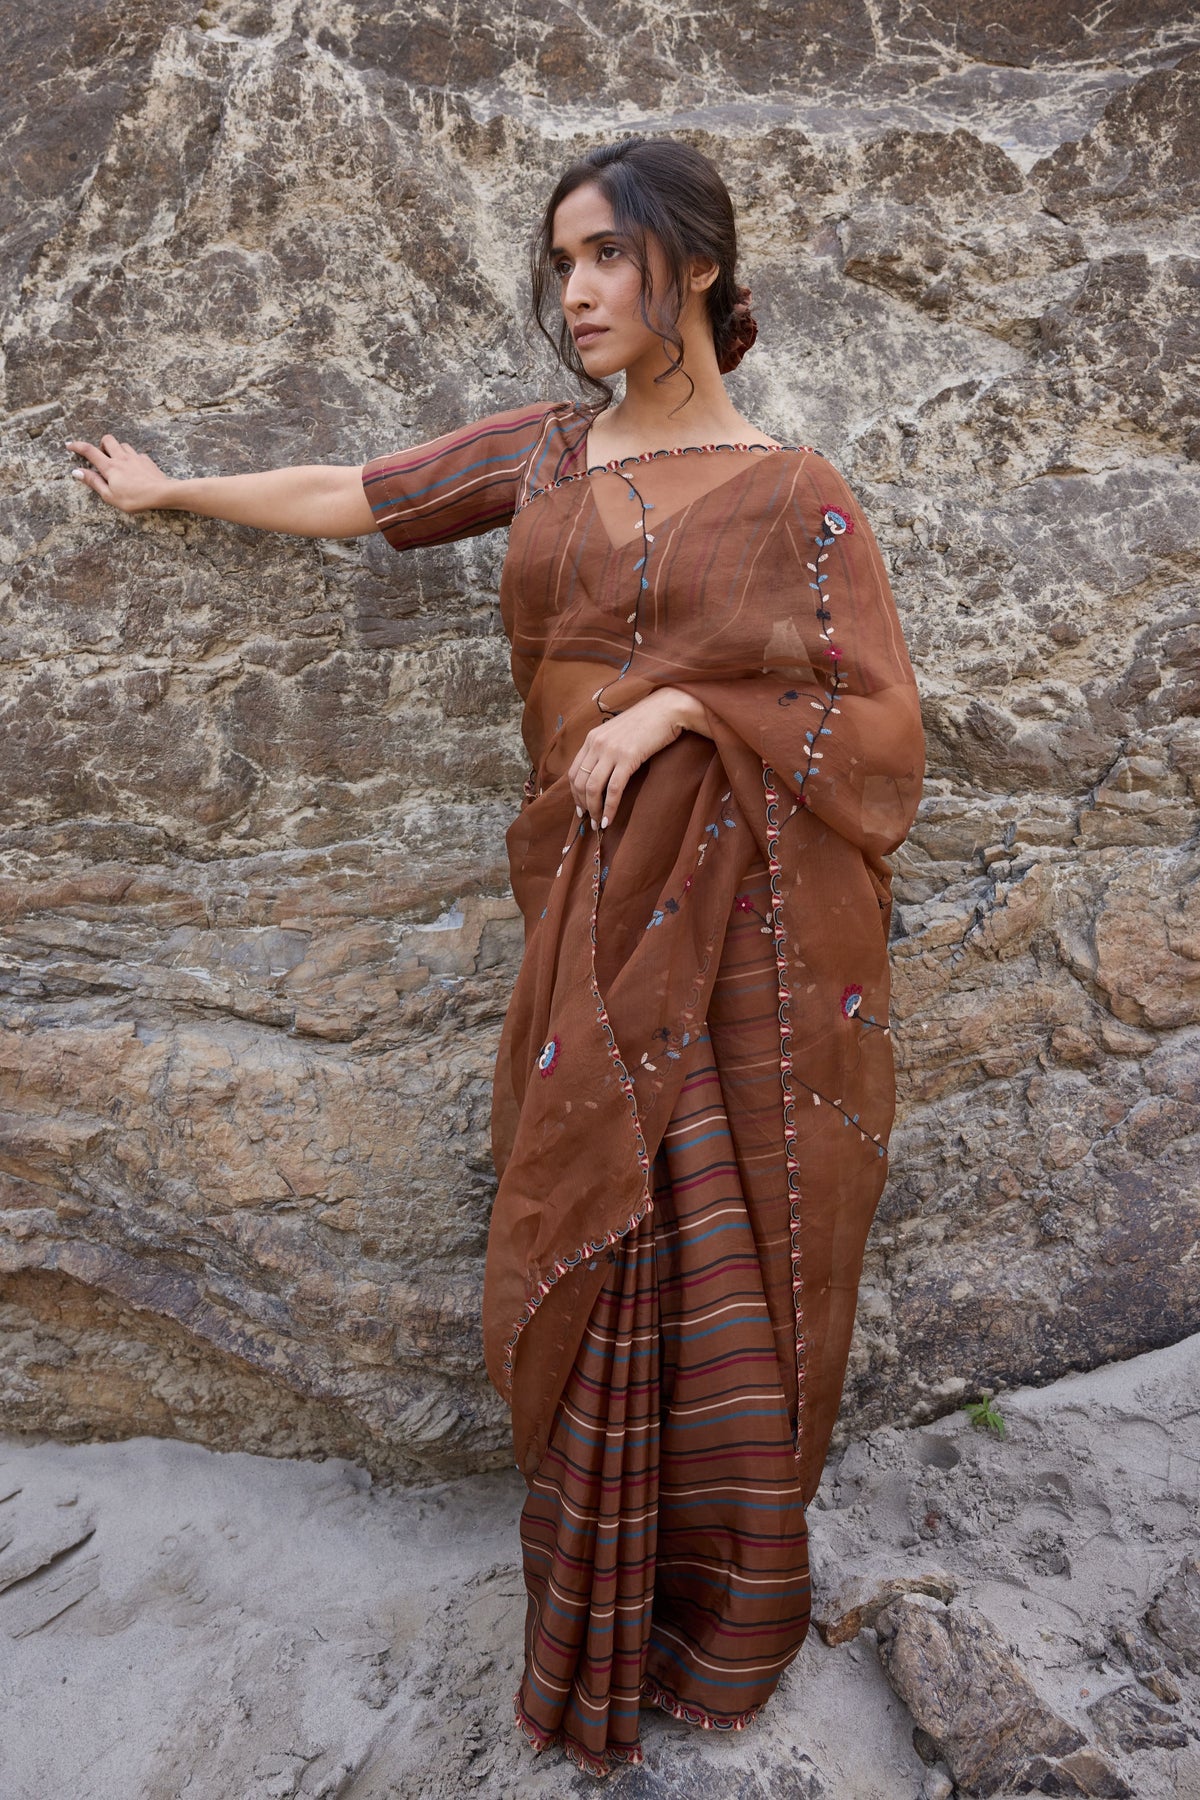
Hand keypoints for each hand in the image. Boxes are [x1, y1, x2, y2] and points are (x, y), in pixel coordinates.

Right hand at [65, 434, 172, 512]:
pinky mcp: (146, 460)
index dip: (77, 446)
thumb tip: (77, 472)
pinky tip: (135, 469)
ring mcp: (135, 457)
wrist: (162, 493)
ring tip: (118, 464)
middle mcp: (121, 458)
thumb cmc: (135, 498)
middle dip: (101, 445)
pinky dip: (132, 458)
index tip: (69, 444)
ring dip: (117, 450)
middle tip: (103, 458)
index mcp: (110, 467)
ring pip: (122, 444)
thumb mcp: (110, 496)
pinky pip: (136, 454)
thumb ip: (93, 482)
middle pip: (107, 439)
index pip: (89, 451)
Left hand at [568, 686, 711, 829]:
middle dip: (583, 805)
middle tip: (590, 819)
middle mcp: (597, 743)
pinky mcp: (628, 757)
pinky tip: (610, 820)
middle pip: (580, 782)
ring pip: (593, 788)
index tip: (581, 808)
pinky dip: (610, 808)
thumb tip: (601, 774)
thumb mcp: (618, 733)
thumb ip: (606, 749)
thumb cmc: (646, 722)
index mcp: (592, 738)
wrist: (667, 708)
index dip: (574, 794)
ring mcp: (611, 750)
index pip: (573, 772)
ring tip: (600, 823)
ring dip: (594, 810)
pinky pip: (613, 789)